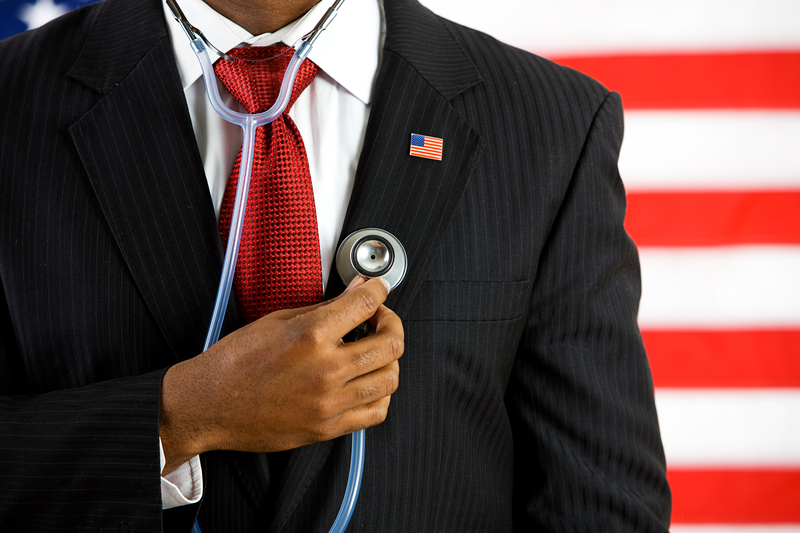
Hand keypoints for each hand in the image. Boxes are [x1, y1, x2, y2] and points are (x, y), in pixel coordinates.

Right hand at [159, 276, 402, 473]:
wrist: (208, 405)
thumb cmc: (235, 362)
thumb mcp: (278, 320)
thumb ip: (325, 306)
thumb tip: (356, 290)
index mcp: (310, 335)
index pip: (366, 304)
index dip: (378, 290)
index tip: (377, 289)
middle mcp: (325, 369)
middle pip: (391, 344)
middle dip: (392, 323)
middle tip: (380, 318)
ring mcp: (329, 402)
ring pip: (390, 378)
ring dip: (390, 359)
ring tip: (375, 350)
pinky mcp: (327, 427)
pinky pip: (376, 412)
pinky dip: (381, 393)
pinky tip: (368, 381)